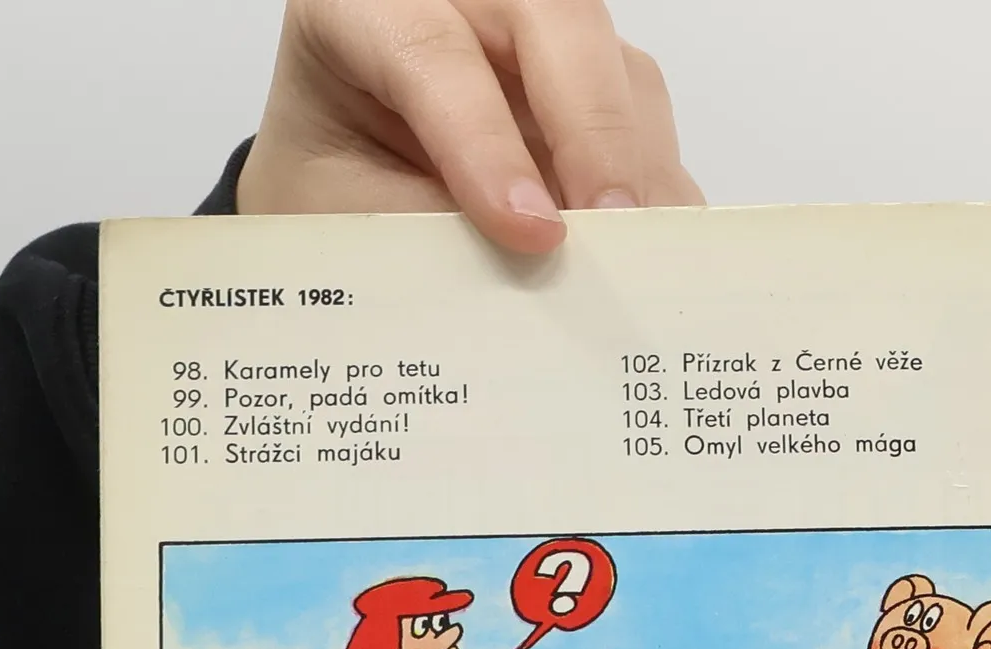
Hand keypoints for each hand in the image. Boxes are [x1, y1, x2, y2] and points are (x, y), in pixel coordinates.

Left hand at [239, 0, 704, 253]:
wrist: (344, 203)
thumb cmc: (336, 204)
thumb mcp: (357, 225)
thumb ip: (435, 235)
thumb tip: (538, 279)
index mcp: (360, 9)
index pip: (432, 50)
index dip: (484, 142)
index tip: (528, 232)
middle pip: (555, 21)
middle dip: (592, 131)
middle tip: (611, 231)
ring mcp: (535, 35)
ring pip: (617, 70)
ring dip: (634, 170)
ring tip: (633, 264)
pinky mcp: (588, 81)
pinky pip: (645, 121)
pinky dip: (653, 193)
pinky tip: (643, 258)